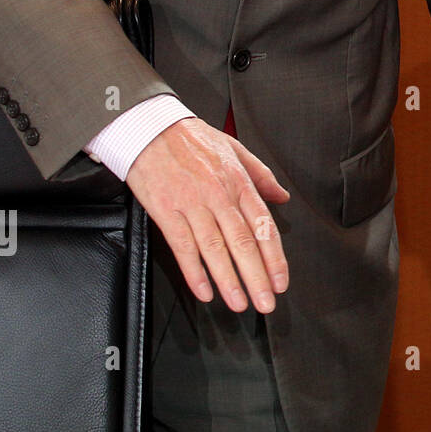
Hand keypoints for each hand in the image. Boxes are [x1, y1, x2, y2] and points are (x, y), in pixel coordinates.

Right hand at [126, 118, 290, 314]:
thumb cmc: (191, 138)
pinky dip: (194, 272)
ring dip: (229, 280)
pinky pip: (182, 246)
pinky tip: (204, 291)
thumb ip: (261, 175)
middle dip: (257, 277)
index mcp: (238, 181)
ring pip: (214, 249)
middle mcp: (218, 195)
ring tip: (240, 303)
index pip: (262, 225)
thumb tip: (281, 197)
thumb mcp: (234, 148)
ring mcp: (191, 204)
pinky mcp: (165, 211)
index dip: (274, 257)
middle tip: (266, 303)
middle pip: (242, 242)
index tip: (281, 281)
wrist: (148, 128)